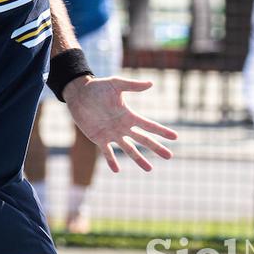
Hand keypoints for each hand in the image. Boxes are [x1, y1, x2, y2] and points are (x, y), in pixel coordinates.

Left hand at [63, 76, 177, 172]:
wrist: (78, 93)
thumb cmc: (97, 87)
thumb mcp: (116, 84)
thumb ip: (132, 85)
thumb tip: (151, 83)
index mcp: (128, 115)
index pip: (148, 125)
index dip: (161, 131)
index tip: (175, 137)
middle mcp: (123, 126)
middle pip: (143, 140)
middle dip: (156, 148)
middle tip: (169, 156)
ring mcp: (112, 134)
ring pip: (128, 149)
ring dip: (138, 159)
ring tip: (149, 169)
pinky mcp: (99, 138)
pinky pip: (107, 152)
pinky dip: (111, 161)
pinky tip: (116, 170)